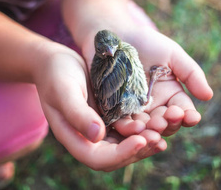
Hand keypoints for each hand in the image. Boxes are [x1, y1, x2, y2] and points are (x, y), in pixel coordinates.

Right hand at [33, 42, 166, 170]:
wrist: (56, 62)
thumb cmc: (55, 74)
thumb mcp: (64, 91)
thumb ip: (78, 114)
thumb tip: (98, 136)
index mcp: (75, 138)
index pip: (99, 158)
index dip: (121, 154)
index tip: (141, 140)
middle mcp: (89, 139)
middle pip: (116, 157)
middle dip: (139, 150)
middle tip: (159, 138)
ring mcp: (101, 129)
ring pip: (126, 144)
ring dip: (145, 141)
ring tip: (164, 131)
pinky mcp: (110, 117)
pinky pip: (129, 129)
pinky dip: (144, 128)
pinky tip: (160, 121)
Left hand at [82, 26, 212, 137]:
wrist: (114, 36)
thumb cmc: (146, 42)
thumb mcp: (172, 54)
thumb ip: (190, 73)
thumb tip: (208, 96)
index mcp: (170, 95)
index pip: (183, 110)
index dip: (188, 115)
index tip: (191, 117)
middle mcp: (154, 107)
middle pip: (165, 123)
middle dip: (169, 123)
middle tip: (169, 118)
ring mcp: (134, 111)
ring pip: (145, 128)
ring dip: (151, 131)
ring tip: (153, 127)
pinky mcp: (114, 111)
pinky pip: (123, 124)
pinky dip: (129, 129)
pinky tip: (134, 128)